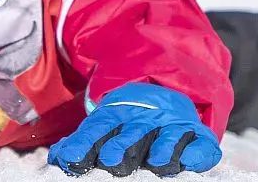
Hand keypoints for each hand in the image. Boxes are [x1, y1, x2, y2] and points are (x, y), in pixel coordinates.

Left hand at [46, 83, 220, 176]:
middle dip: (122, 146)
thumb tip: (57, 158)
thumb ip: (81, 143)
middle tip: (110, 160)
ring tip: (156, 163)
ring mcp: (172, 126)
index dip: (85, 144)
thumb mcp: (103, 126)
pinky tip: (189, 160)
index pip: (98, 129)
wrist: (168, 94)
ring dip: (162, 148)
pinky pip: (199, 144)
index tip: (72, 159)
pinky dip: (196, 152)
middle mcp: (145, 120)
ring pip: (167, 137)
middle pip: (133, 133)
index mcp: (117, 116)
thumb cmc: (128, 123)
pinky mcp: (196, 136)